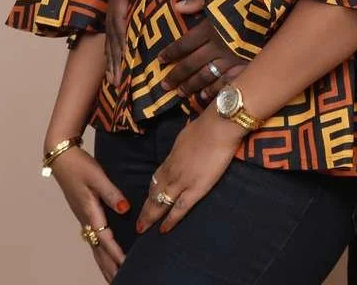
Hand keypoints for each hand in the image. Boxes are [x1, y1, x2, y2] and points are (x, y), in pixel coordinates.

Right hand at [50, 145, 130, 282]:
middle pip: (98, 249)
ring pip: (95, 246)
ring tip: (114, 276)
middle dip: (109, 266)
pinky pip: (93, 238)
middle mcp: (85, 219)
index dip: (115, 252)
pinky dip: (100, 251)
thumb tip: (125, 209)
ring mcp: (83, 218)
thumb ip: (111, 192)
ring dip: (104, 262)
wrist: (62, 158)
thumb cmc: (80, 166)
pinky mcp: (84, 214)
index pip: (105, 237)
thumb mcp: (97, 176)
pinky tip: (104, 255)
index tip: (126, 265)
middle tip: (120, 281)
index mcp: (89, 211)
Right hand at [105, 0, 157, 84]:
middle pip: (113, 33)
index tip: (124, 66)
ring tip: (114, 78)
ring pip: (111, 32)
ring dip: (113, 55)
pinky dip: (116, 42)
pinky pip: (115, 24)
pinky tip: (118, 55)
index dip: (122, 45)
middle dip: (114, 58)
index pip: (120, 22)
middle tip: (116, 83)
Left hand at [136, 106, 244, 234]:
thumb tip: (182, 150)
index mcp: (171, 158)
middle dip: (145, 208)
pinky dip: (170, 220)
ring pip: (161, 203)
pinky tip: (163, 230)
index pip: (157, 178)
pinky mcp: (196, 189)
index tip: (147, 199)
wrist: (218, 127)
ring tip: (143, 228)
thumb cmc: (206, 125)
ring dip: (151, 216)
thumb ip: (182, 148)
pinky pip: (179, 208)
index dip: (151, 191)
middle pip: (154, 193)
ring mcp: (182, 181)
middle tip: (138, 222)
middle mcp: (172, 171)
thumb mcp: (186, 135)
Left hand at [160, 0, 247, 100]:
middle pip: (192, 64)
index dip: (171, 53)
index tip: (160, 60)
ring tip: (180, 93)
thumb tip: (177, 6)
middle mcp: (218, 46)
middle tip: (164, 86)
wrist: (275, 8)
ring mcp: (232, 59)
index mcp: (210, 27)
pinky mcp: (246, 67)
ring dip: (191, 86)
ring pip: (206, 77)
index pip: (185, 44)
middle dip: (176, 76)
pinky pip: (226, 83)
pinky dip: (214, 92)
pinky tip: (205, 97)